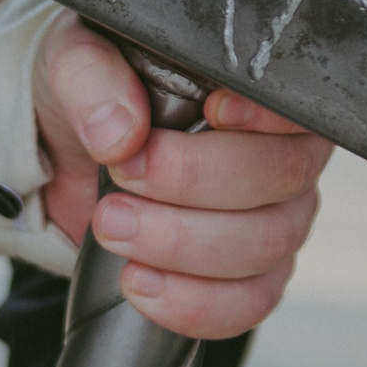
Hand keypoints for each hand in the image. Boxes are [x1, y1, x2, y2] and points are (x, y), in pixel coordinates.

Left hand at [33, 13, 329, 337]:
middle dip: (192, 182)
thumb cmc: (95, 96)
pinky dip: (191, 302)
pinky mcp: (252, 278)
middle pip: (279, 178)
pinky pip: (246, 305)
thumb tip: (119, 131)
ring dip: (179, 243)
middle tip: (123, 174)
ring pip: (262, 246)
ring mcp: (276, 221)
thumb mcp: (75, 62)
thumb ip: (93, 78)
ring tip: (113, 226)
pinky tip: (138, 281)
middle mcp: (285, 156)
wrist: (70, 159)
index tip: (209, 113)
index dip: (262, 116)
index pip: (296, 106)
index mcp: (261, 92)